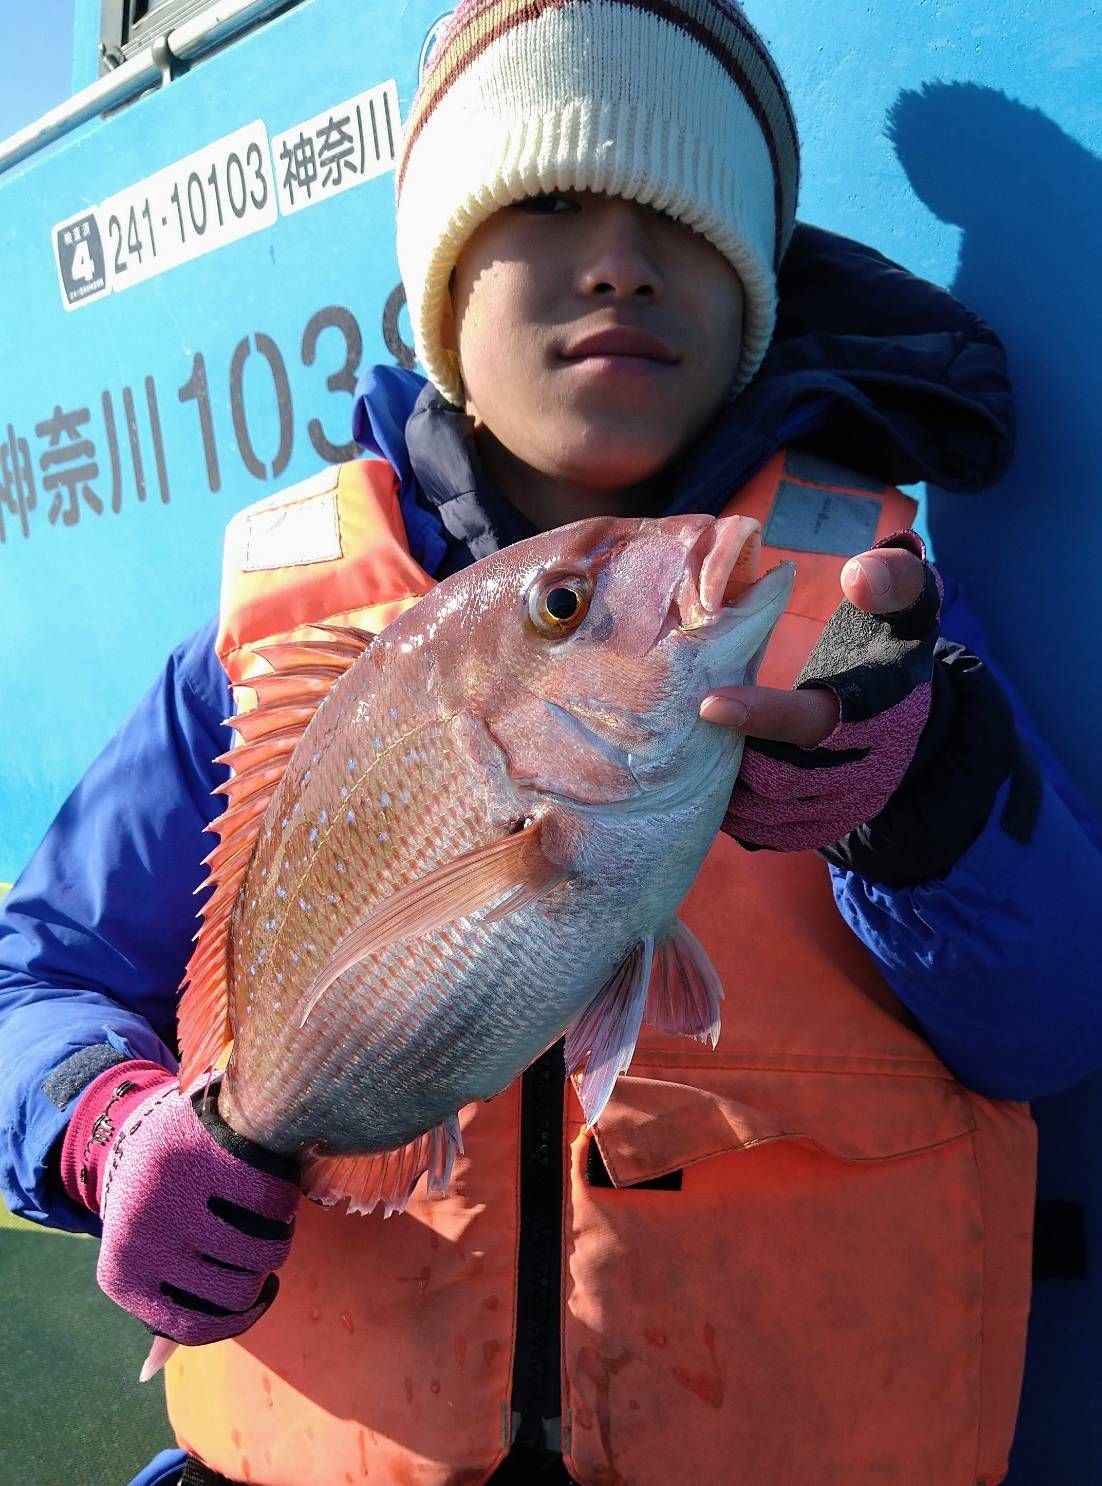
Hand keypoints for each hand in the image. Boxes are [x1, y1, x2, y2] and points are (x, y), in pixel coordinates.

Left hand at [60, 1060, 299, 1350]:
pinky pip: (276, 1202)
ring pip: (264, 1249)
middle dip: (261, 1273)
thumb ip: (157, 1309)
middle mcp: (142, 1240)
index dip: (242, 1314)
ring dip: (279, 1238)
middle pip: (239, 1290)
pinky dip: (286, 1202)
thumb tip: (150, 1370)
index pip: (202, 1327)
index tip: (255, 1289)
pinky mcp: (209, 1155)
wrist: (139, 1123)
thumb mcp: (143, 1257)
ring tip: (271, 1223)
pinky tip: (275, 1194)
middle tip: (260, 1247)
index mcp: (122, 1276)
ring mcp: (175, 1196)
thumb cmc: (152, 1204)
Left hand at [701, 532, 942, 851]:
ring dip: (724, 785)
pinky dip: (734, 812)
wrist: (917, 722)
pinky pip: (766, 833)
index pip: (813, 721)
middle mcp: (862, 770)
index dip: (760, 716)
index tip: (707, 704)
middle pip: (778, 776)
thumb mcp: (909, 610)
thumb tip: (858, 575)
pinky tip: (710, 780)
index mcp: (877, 711)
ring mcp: (843, 808)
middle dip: (728, 753)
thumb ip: (892, 582)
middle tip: (688, 724)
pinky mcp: (823, 830)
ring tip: (694, 748)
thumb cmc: (893, 652)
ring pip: (767, 811)